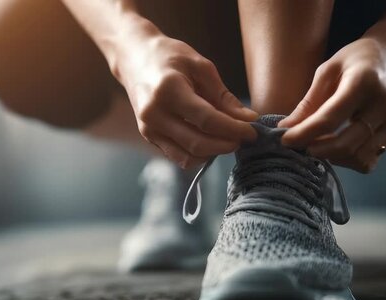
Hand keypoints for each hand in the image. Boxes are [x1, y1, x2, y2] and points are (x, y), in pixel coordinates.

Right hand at [115, 31, 257, 168]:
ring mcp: (148, 129)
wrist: (133, 58)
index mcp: (168, 90)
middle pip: (197, 143)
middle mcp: (154, 114)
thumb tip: (248, 119)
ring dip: (213, 153)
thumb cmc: (169, 56)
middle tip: (244, 138)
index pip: (207, 120)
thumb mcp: (201, 66)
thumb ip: (223, 96)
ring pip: (187, 157)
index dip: (234, 130)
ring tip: (228, 139)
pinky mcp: (148, 137)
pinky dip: (198, 154)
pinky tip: (211, 141)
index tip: (252, 131)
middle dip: (227, 145)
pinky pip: (178, 156)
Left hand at [280, 36, 385, 172]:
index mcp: (362, 84)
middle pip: (345, 144)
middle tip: (298, 146)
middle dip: (316, 149)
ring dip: (332, 158)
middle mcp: (382, 106)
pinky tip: (336, 149)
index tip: (285, 140)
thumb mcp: (328, 70)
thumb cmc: (356, 59)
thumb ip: (309, 101)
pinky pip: (368, 160)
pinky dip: (348, 161)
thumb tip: (286, 128)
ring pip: (358, 158)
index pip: (330, 119)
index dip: (304, 134)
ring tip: (316, 145)